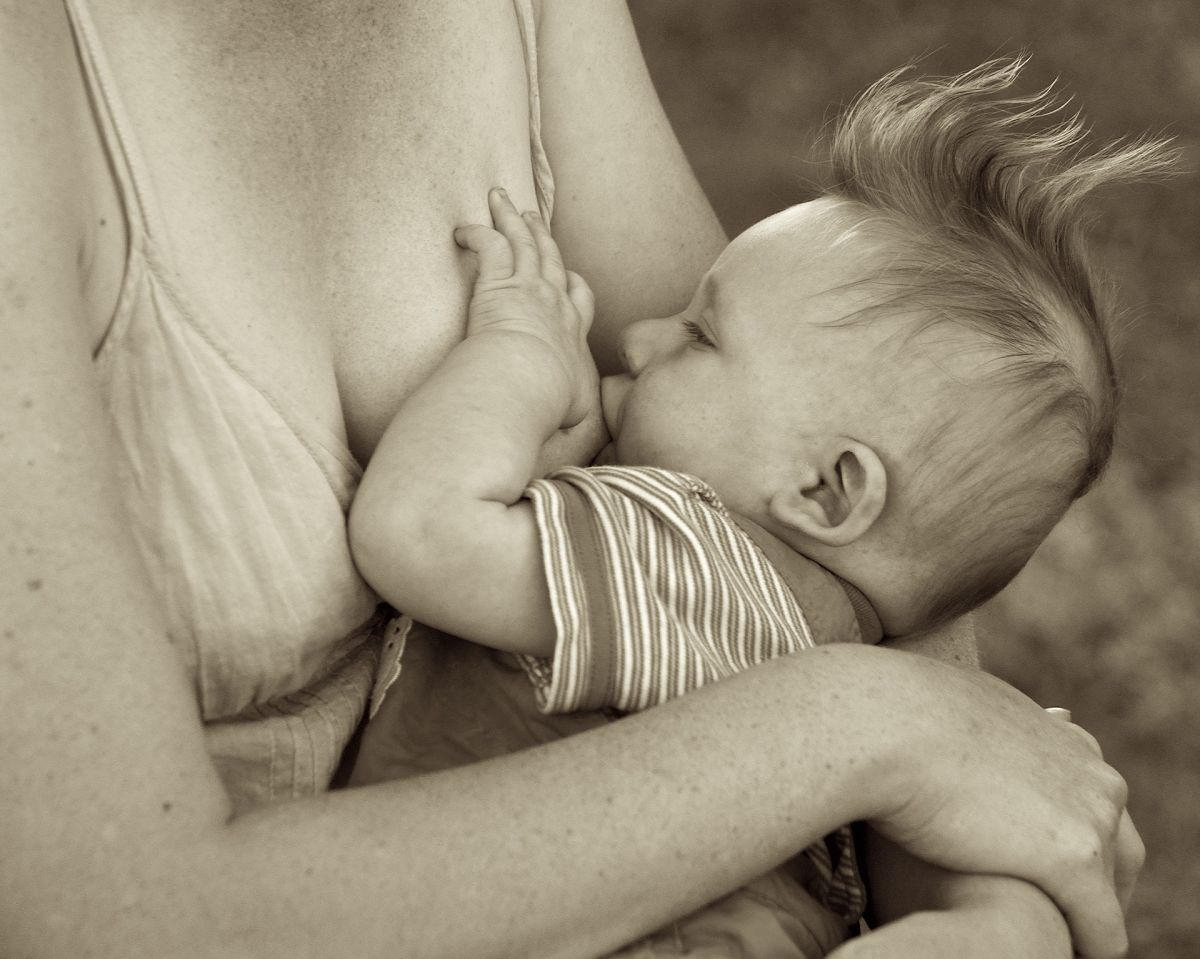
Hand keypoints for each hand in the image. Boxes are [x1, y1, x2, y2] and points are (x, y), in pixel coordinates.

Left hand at [454, 188, 598, 428]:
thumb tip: (570, 416)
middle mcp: (554, 302)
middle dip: (541, 235)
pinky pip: (488, 244)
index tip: (566, 274)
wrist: (528, 382)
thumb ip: (572, 404)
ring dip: (511, 218)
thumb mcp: (572, 407)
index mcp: (573, 330)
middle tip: (533, 216)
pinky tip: (460, 228)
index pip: (578, 297)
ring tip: (501, 198)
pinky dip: (477, 231)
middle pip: (550, 258)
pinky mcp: (498, 282)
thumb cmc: (548, 399)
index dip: (571, 282)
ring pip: (522, 241)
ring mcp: (527, 287)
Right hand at [845, 650, 1141, 958]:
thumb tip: (924, 733)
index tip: (1023, 851)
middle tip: (1041, 901)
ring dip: (1085, 914)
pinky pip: (1103, 930)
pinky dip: (1082, 947)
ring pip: (1112, 887)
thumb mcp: (941, 716)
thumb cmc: (889, 720)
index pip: (1085, 792)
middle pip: (1115, 840)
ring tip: (1043, 932)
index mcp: (1058, 735)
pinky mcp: (1074, 861)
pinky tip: (1049, 955)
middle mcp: (1087, 771)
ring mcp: (1089, 816)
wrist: (882, 722)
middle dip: (1085, 874)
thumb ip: (958, 732)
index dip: (1055, 827)